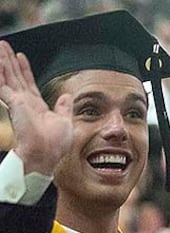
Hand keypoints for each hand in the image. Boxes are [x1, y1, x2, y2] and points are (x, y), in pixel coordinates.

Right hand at [0, 40, 72, 175]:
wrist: (46, 154)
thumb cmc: (55, 144)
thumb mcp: (65, 121)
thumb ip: (64, 108)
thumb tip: (67, 96)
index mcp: (37, 107)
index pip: (28, 83)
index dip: (24, 70)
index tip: (20, 57)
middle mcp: (25, 103)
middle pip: (15, 76)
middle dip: (10, 60)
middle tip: (4, 45)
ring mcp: (18, 103)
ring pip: (8, 77)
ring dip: (3, 61)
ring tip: (0, 46)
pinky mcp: (14, 104)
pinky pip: (4, 85)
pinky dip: (1, 74)